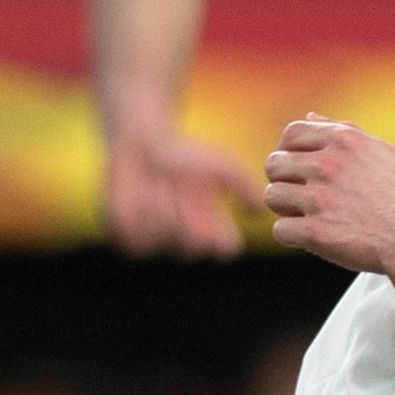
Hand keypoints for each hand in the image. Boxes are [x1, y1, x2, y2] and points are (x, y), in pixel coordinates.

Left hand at [104, 118, 251, 258]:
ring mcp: (162, 240)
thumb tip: (260, 213)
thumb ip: (244, 186)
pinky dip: (140, 215)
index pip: (225, 248)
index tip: (215, 223)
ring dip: (162, 208)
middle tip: (178, 190)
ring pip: (165, 238)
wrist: (143, 145)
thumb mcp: (222, 164)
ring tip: (158, 186)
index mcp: (213, 226)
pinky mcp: (134, 239)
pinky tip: (140, 195)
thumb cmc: (187, 154)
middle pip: (194, 246)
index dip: (222, 241)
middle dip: (186, 217)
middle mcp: (190, 237)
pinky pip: (139, 241)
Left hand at [264, 115, 394, 288]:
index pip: (292, 133)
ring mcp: (320, 199)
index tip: (298, 167)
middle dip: (283, 180)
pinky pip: (280, 230)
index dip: (288, 150)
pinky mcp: (316, 233)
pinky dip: (292, 236)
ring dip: (285, 208)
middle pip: (275, 164)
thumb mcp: (385, 153)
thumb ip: (345, 132)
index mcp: (346, 141)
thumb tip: (310, 115)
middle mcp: (329, 165)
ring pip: (272, 196)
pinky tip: (311, 237)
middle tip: (301, 196)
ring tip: (306, 216)